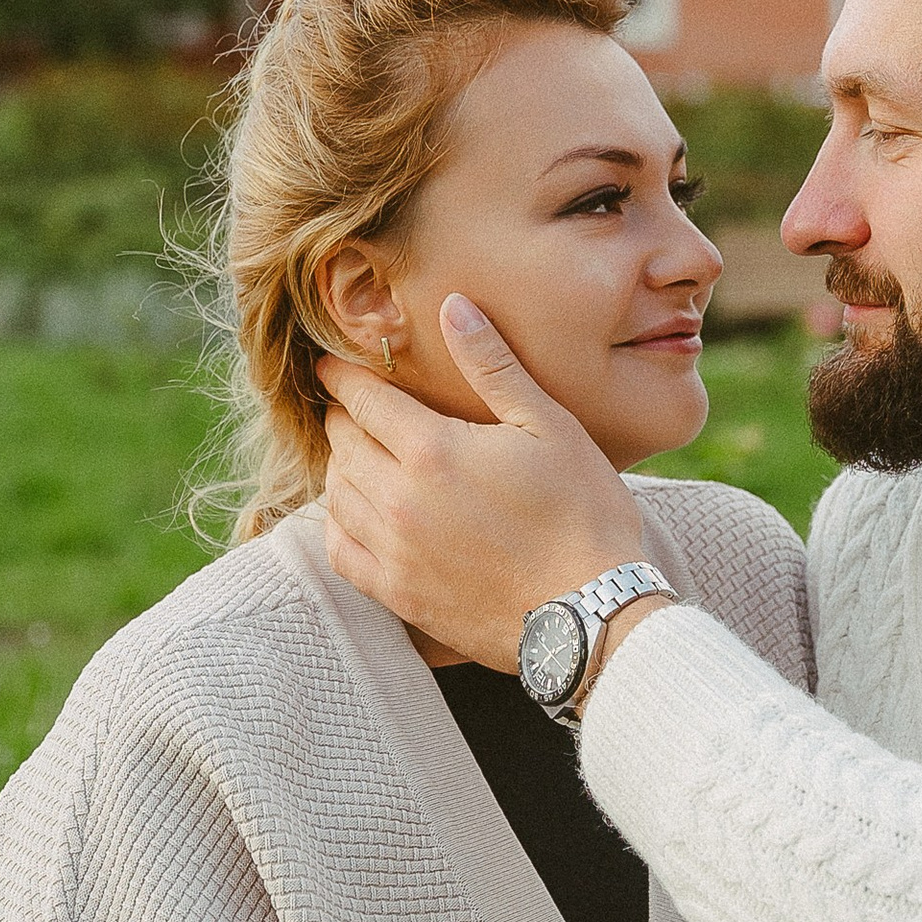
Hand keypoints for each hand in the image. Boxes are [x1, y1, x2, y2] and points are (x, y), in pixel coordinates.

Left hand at [319, 297, 651, 671]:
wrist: (590, 614)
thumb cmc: (582, 513)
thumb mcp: (547, 426)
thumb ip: (493, 366)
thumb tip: (453, 307)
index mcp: (431, 451)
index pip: (362, 399)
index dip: (343, 376)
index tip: (331, 364)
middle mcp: (398, 501)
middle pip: (343, 443)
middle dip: (343, 416)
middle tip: (353, 405)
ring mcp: (394, 552)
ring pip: (336, 495)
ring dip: (340, 466)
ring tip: (357, 453)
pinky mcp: (399, 595)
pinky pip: (340, 552)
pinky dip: (338, 524)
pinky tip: (356, 513)